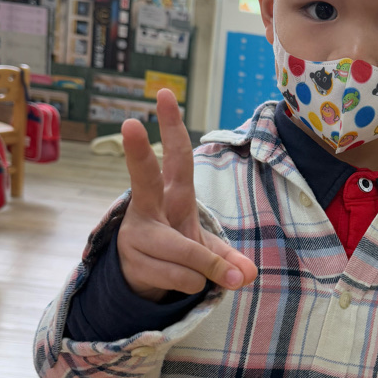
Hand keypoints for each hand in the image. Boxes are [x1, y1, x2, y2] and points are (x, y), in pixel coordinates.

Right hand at [116, 88, 257, 300]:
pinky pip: (184, 277)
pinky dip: (195, 284)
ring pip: (187, 252)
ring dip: (206, 269)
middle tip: (128, 123)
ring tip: (199, 273)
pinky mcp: (133, 261)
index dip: (172, 125)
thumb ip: (229, 257)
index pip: (176, 155)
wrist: (143, 281)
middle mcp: (148, 207)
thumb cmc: (178, 251)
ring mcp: (137, 233)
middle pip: (144, 178)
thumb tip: (249, 274)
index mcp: (171, 193)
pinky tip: (179, 280)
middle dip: (138, 152)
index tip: (166, 94)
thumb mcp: (207, 247)